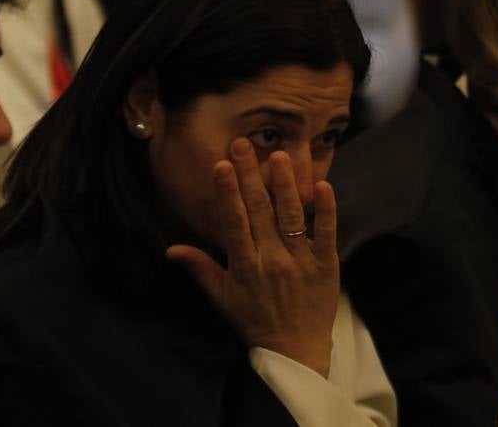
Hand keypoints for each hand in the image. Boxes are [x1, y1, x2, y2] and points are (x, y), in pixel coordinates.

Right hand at [166, 138, 338, 377]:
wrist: (295, 352)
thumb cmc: (255, 321)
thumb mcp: (222, 297)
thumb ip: (200, 268)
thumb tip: (171, 248)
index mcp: (244, 266)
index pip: (234, 223)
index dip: (227, 193)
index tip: (221, 166)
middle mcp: (271, 260)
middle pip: (260, 211)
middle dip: (250, 176)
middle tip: (243, 145)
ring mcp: (300, 261)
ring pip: (292, 217)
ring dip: (285, 185)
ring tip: (279, 156)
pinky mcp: (326, 264)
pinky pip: (327, 233)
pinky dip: (326, 210)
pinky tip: (325, 185)